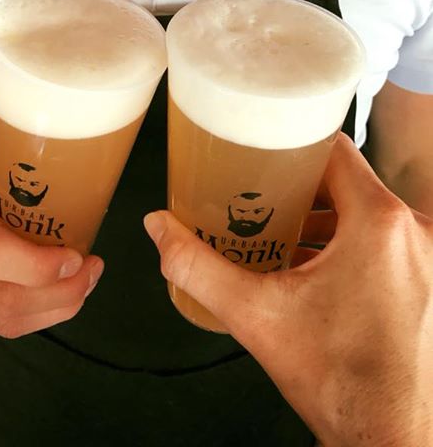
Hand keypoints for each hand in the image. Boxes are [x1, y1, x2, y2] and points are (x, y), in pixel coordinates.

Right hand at [145, 135, 432, 446]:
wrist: (391, 439)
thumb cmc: (340, 381)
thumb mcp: (255, 314)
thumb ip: (198, 265)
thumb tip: (159, 229)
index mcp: (379, 223)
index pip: (337, 150)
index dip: (297, 147)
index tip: (268, 155)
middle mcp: (416, 233)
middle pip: (350, 182)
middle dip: (304, 188)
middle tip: (264, 198)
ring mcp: (429, 259)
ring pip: (370, 213)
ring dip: (329, 219)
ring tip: (284, 234)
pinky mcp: (431, 282)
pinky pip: (388, 242)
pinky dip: (354, 245)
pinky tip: (318, 270)